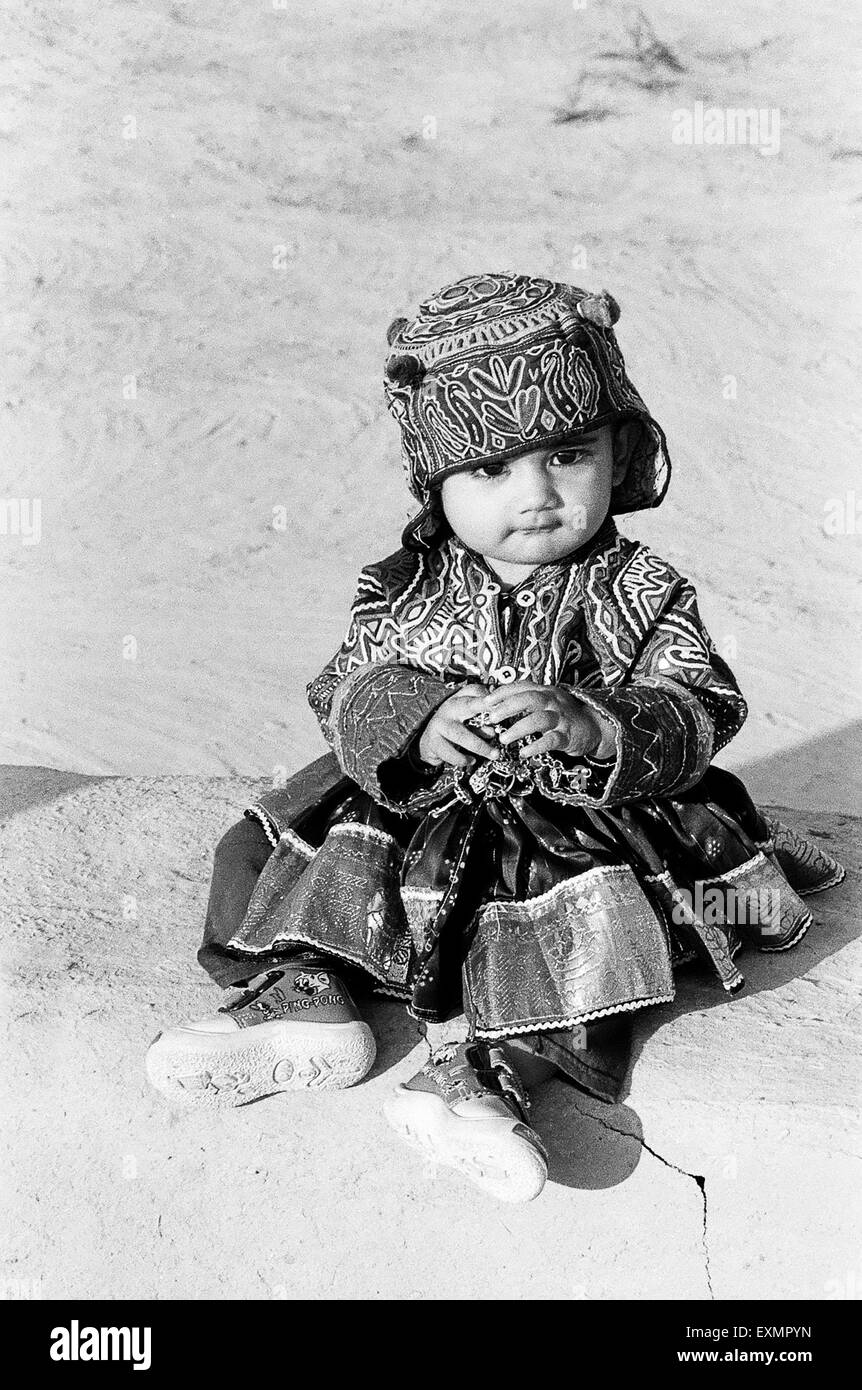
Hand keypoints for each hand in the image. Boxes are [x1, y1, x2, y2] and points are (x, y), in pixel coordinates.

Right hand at [418, 684, 501, 768]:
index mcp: (460, 699)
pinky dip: (462, 759)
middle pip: (468, 705)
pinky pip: (450, 752)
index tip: (503, 702)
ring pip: (461, 735)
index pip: (475, 692)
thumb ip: (483, 719)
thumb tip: (496, 728)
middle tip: (498, 716)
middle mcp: (449, 708)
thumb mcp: (468, 718)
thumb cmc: (454, 727)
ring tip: (495, 754)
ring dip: (480, 746)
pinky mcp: (433, 741)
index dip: (489, 697)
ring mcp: (440, 724)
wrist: (430, 740)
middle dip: (483, 707)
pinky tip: (471, 760)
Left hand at [480, 681, 614, 760]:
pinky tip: (523, 752)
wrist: (594, 726)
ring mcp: (561, 718)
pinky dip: (535, 746)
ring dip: (518, 728)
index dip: (502, 692)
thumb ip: (526, 701)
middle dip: (507, 707)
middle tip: (491, 718)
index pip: (522, 686)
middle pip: (529, 698)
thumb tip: (497, 704)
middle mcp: (553, 701)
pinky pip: (550, 740)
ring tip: (503, 739)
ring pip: (539, 719)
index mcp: (546, 691)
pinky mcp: (567, 736)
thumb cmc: (564, 715)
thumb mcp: (547, 701)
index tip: (485, 700)